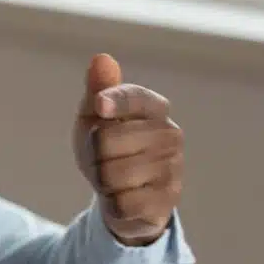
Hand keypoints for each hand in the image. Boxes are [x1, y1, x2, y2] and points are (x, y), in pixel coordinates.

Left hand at [73, 54, 183, 245]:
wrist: (123, 196)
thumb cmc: (106, 148)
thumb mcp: (94, 118)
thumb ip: (98, 90)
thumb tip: (102, 59)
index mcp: (154, 108)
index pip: (135, 97)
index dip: (116, 101)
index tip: (99, 106)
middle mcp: (170, 135)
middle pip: (107, 140)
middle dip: (91, 154)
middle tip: (100, 159)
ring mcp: (173, 169)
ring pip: (111, 174)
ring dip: (100, 180)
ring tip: (111, 179)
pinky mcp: (168, 202)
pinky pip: (121, 203)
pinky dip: (111, 204)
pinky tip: (122, 199)